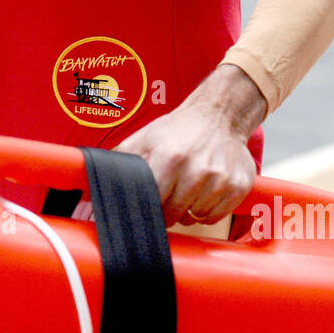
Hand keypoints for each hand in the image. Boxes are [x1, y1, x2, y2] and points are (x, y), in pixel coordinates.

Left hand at [113, 66, 265, 227]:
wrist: (219, 115)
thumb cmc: (175, 131)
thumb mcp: (142, 139)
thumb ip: (120, 163)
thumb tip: (94, 186)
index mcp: (169, 158)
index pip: (152, 204)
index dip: (147, 207)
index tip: (148, 202)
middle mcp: (197, 170)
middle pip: (173, 216)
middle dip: (167, 210)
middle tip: (168, 192)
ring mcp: (220, 179)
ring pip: (195, 217)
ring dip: (188, 209)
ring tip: (188, 186)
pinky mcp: (238, 186)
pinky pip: (216, 216)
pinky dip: (208, 209)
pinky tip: (205, 189)